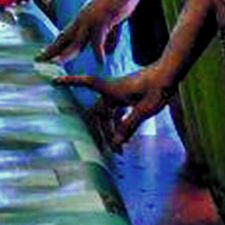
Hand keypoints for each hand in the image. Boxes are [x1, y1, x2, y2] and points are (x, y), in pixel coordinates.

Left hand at [39, 0, 139, 64]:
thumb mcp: (112, 22)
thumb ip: (109, 38)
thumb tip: (108, 54)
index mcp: (82, 20)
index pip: (64, 36)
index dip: (54, 46)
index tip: (43, 56)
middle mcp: (82, 20)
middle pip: (63, 39)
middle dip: (51, 51)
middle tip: (38, 60)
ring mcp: (91, 20)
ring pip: (75, 41)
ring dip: (66, 54)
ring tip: (56, 64)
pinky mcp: (102, 20)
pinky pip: (98, 40)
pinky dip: (98, 52)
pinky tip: (101, 62)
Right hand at [52, 67, 174, 150]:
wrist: (170, 74)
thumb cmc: (157, 88)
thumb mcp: (143, 110)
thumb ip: (129, 126)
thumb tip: (116, 143)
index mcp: (113, 89)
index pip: (86, 83)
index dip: (70, 82)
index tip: (54, 80)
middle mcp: (113, 91)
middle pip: (100, 112)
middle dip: (102, 131)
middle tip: (110, 150)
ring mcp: (121, 94)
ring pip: (110, 114)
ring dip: (112, 130)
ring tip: (120, 149)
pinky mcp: (129, 97)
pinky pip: (119, 112)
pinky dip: (120, 124)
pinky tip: (127, 138)